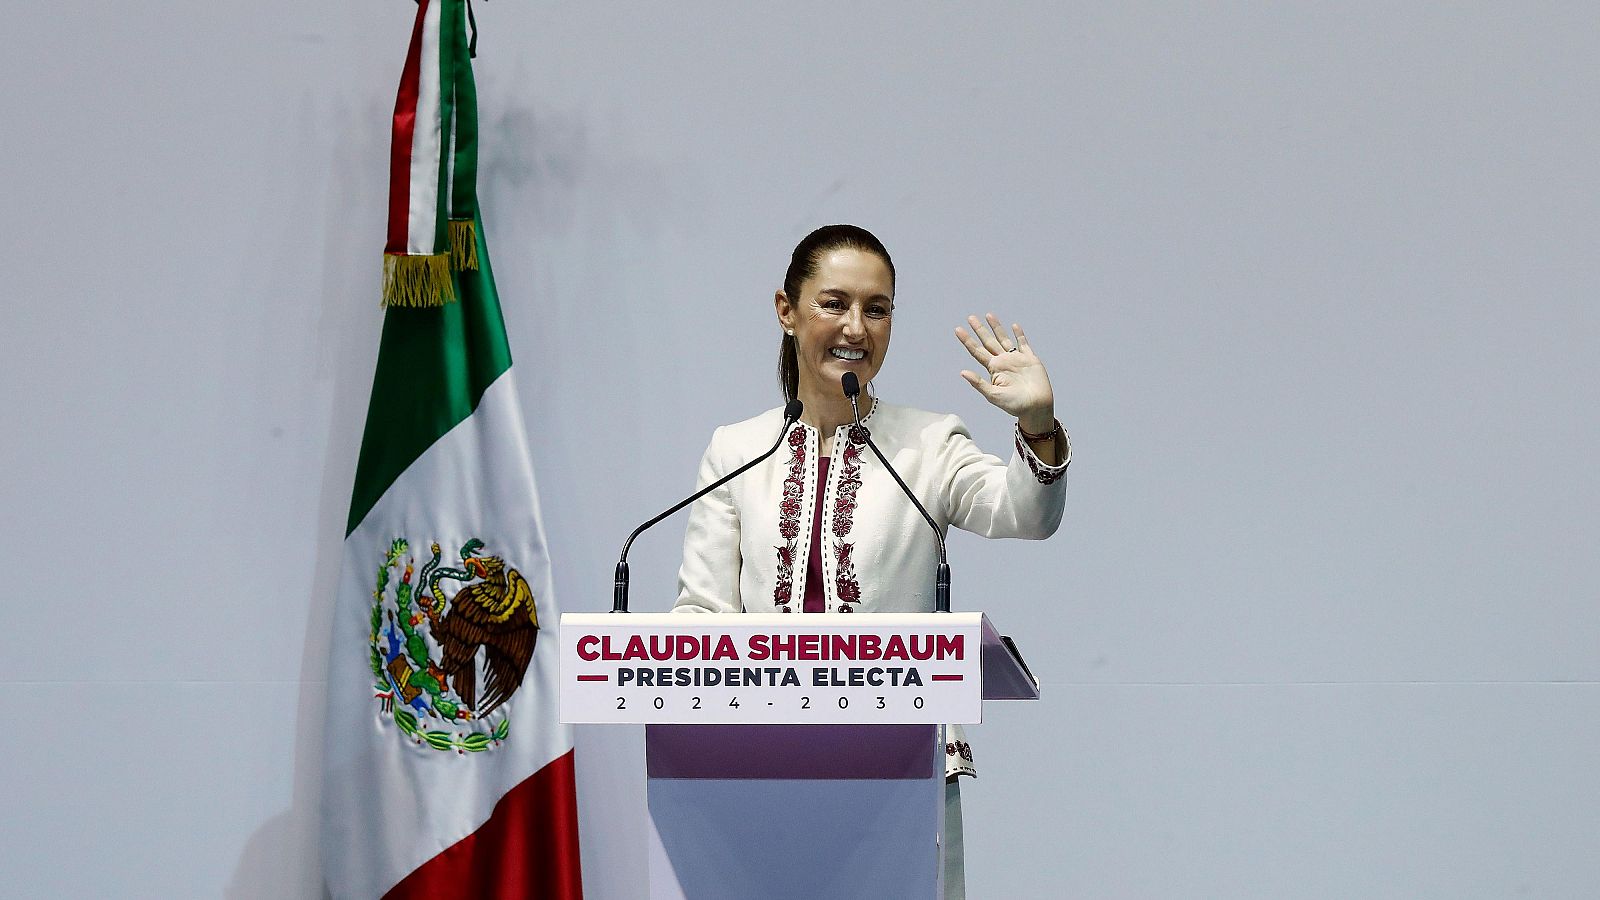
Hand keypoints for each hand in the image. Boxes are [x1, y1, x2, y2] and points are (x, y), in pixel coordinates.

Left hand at [954, 313, 1055, 432]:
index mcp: (993, 370)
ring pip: (1004, 339)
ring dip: (996, 327)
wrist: (1036, 407)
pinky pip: (1023, 344)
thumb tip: (962, 372)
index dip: (967, 341)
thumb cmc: (1015, 405)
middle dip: (979, 329)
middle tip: (970, 317)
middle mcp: (1003, 362)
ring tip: (989, 315)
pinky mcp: (1030, 359)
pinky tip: (1014, 326)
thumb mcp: (993, 395)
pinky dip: (1019, 335)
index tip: (958, 330)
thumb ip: (978, 383)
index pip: (977, 352)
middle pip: (988, 342)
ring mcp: (1016, 359)